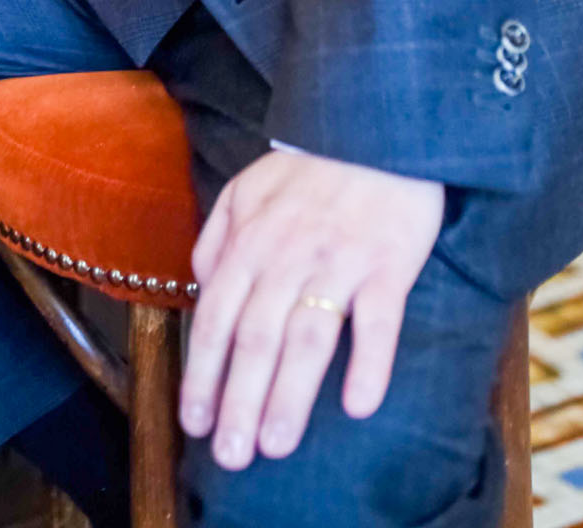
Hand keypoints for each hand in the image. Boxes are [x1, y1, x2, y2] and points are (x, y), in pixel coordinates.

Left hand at [179, 148, 443, 469]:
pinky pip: (379, 321)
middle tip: (231, 455)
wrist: (376, 126)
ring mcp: (340, 260)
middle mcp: (289, 254)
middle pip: (256, 337)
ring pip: (308, 337)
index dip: (203, 372)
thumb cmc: (312, 167)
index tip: (193, 421)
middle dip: (238, 400)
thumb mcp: (247, 187)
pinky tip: (359, 406)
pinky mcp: (389, 264)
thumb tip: (199, 286)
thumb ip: (217, 236)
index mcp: (251, 239)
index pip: (216, 315)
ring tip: (276, 444)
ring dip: (290, 395)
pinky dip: (369, 364)